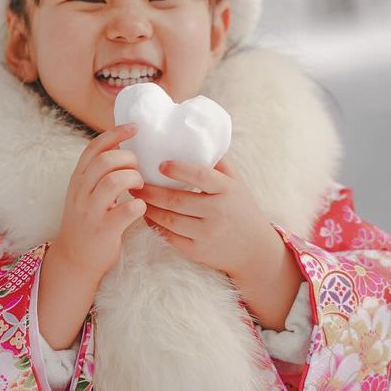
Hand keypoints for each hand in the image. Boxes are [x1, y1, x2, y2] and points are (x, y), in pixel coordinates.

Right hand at [50, 123, 147, 283]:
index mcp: (78, 179)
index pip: (94, 148)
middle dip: (128, 159)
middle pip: (105, 161)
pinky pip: (126, 211)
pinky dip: (139, 206)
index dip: (115, 134)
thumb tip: (121, 147)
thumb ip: (98, 173)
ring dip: (134, 179)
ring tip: (139, 187)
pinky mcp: (104, 230)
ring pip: (114, 181)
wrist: (74, 258)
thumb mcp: (85, 192)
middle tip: (137, 170)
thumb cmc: (88, 220)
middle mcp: (81, 192)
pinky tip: (140, 208)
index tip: (135, 128)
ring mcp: (91, 211)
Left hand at [131, 159, 282, 281]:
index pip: (200, 176)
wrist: (255, 250)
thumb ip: (219, 163)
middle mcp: (217, 212)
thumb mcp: (237, 183)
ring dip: (149, 208)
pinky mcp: (198, 251)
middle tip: (135, 182)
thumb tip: (198, 138)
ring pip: (169, 220)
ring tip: (136, 197)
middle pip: (176, 200)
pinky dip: (155, 226)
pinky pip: (170, 237)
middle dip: (151, 191)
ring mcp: (207, 234)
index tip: (160, 165)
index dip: (179, 169)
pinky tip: (147, 215)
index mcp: (227, 190)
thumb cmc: (242, 209)